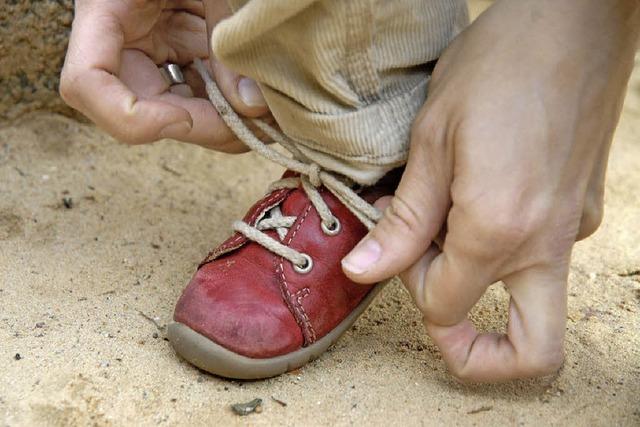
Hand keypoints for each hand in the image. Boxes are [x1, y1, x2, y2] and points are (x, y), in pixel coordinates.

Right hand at [60, 0, 267, 150]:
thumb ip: (228, 36)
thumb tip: (251, 107)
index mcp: (106, 12)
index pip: (85, 85)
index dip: (130, 118)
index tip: (184, 117)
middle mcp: (122, 43)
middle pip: (140, 112)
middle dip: (198, 127)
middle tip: (250, 127)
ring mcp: (150, 52)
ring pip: (175, 111)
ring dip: (220, 122)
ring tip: (265, 117)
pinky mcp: (177, 56)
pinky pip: (197, 94)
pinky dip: (228, 104)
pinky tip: (258, 101)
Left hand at [342, 0, 639, 381]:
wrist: (573, 18)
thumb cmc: (498, 66)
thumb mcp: (432, 141)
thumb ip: (403, 220)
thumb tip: (364, 272)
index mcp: (499, 230)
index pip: (447, 308)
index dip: (410, 288)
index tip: (397, 244)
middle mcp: (546, 243)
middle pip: (532, 350)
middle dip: (477, 352)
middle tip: (434, 302)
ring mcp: (572, 228)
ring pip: (535, 301)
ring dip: (479, 280)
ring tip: (444, 220)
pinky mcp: (580, 208)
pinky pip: (542, 253)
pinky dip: (501, 246)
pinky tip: (474, 195)